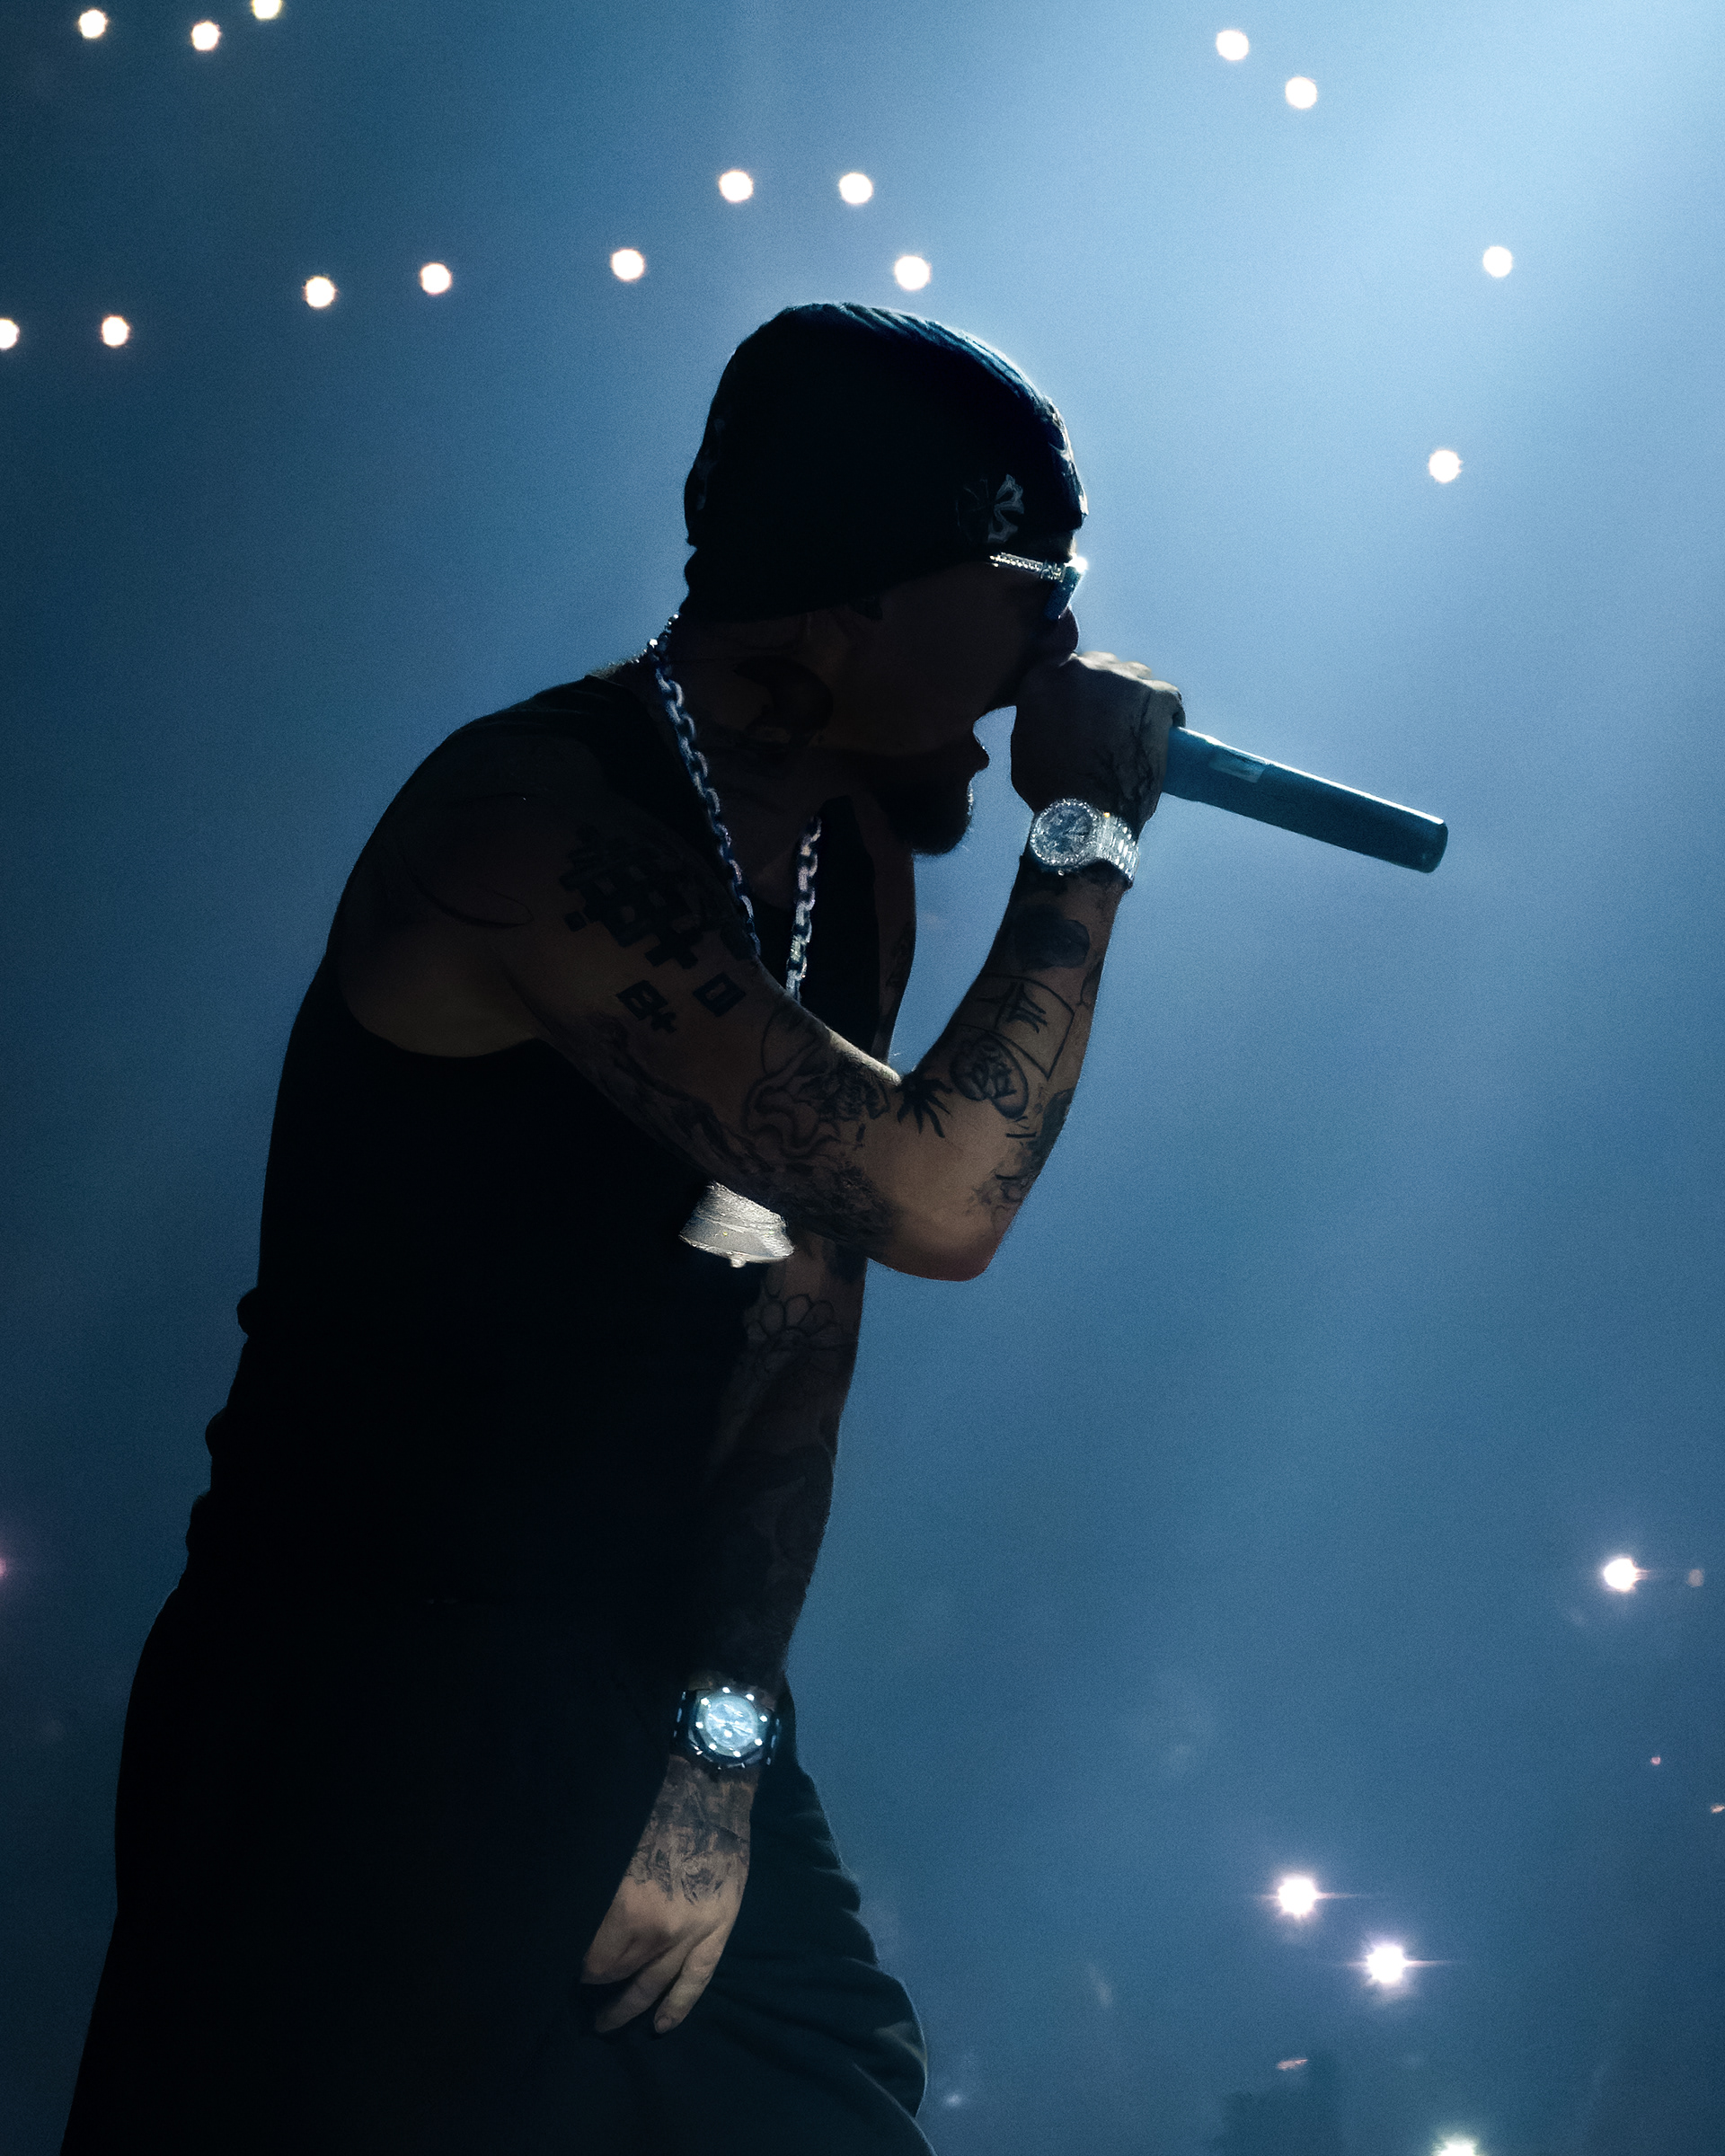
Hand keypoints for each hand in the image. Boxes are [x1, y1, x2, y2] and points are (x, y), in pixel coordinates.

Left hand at [581, 1755, 753, 2034]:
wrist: (709, 1793)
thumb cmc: (654, 1812)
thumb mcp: (612, 1852)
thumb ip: (596, 1894)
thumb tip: (570, 1926)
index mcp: (625, 1906)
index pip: (593, 1960)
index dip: (578, 1968)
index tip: (567, 1966)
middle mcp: (656, 1929)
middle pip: (619, 1973)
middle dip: (599, 1983)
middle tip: (584, 1986)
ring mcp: (689, 1935)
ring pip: (652, 1985)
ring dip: (628, 2006)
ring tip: (607, 2022)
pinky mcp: (716, 1932)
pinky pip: (696, 1981)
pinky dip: (677, 2007)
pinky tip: (661, 2027)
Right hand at [1010, 649, 1185, 835]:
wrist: (1085, 813)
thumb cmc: (1049, 789)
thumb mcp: (1023, 744)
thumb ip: (1035, 714)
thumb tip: (1051, 711)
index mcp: (1044, 678)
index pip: (1066, 665)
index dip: (1078, 685)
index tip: (1083, 703)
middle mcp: (1082, 669)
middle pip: (1103, 666)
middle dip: (1107, 689)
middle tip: (1110, 721)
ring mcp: (1121, 680)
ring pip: (1137, 675)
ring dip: (1137, 697)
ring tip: (1137, 728)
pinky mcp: (1154, 697)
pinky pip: (1167, 695)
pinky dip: (1167, 713)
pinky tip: (1164, 732)